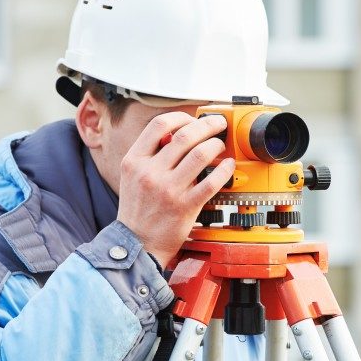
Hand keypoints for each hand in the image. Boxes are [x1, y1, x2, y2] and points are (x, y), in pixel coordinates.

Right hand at [116, 112, 234, 265]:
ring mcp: (168, 190)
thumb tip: (177, 134)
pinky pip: (211, 182)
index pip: (159, 125)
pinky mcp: (185, 207)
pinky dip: (224, 170)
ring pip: (200, 154)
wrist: (137, 243)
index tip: (193, 118)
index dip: (181, 117)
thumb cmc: (138, 210)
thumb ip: (150, 154)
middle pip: (185, 136)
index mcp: (134, 161)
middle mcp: (150, 173)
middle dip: (207, 125)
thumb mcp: (132, 176)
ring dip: (216, 145)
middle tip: (218, 125)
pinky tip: (228, 166)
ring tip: (221, 146)